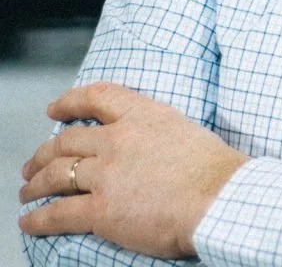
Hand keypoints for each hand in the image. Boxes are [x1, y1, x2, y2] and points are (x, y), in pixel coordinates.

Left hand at [18, 82, 247, 258]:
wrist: (218, 198)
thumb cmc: (213, 170)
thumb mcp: (184, 130)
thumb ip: (156, 133)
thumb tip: (146, 149)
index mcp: (144, 115)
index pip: (98, 97)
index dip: (70, 101)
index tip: (56, 108)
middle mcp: (119, 139)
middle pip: (67, 140)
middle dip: (44, 152)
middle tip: (34, 163)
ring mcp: (107, 174)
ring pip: (56, 174)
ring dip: (35, 183)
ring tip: (28, 190)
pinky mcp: (101, 210)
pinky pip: (58, 212)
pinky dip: (38, 218)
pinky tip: (30, 221)